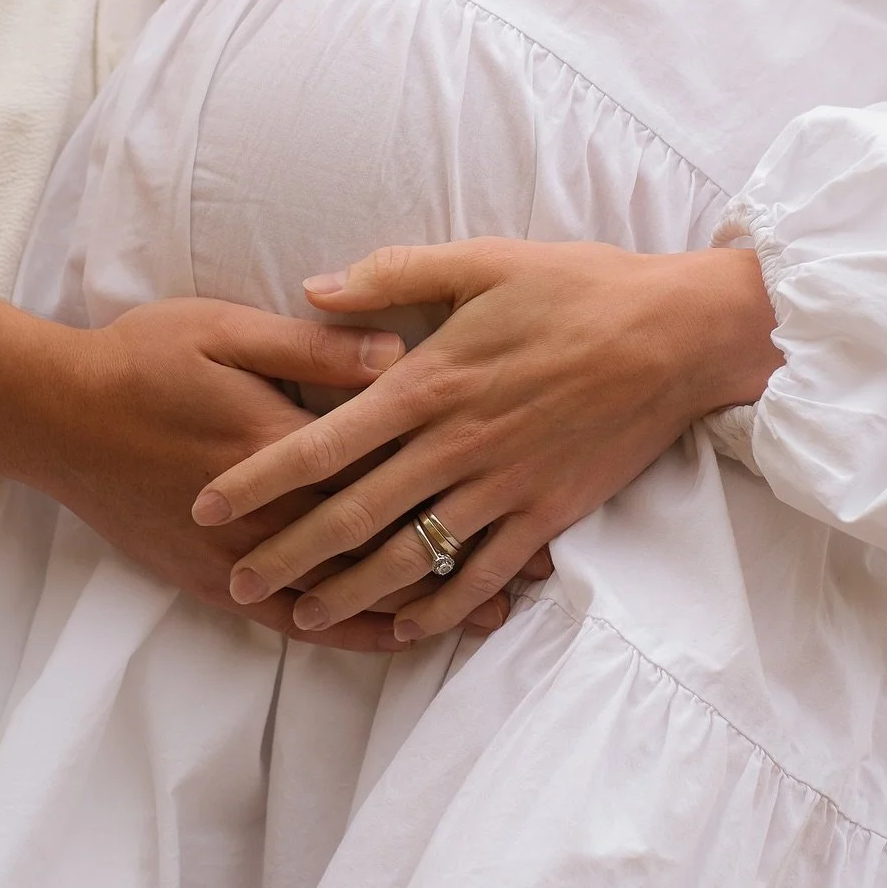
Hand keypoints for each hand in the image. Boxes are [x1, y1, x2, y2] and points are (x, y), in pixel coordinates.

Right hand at [40, 297, 507, 650]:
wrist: (55, 417)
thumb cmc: (142, 358)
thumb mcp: (226, 330)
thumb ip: (314, 347)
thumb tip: (399, 357)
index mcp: (284, 440)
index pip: (390, 469)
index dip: (463, 483)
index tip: (530, 488)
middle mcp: (272, 513)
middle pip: (384, 540)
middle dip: (467, 553)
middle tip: (542, 568)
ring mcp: (240, 557)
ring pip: (351, 592)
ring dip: (427, 604)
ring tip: (494, 613)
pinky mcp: (211, 582)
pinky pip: (295, 621)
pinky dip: (352, 632)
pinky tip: (396, 639)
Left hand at [191, 240, 781, 640]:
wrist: (677, 336)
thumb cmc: (577, 288)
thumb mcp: (481, 261)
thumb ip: (392, 276)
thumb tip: (312, 288)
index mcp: (429, 383)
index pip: (323, 442)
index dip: (260, 479)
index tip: (209, 504)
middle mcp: (455, 446)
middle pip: (352, 515)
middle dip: (287, 554)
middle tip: (235, 581)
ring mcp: (501, 488)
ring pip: (409, 556)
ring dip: (349, 592)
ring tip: (301, 616)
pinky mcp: (546, 514)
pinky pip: (483, 575)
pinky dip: (440, 606)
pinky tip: (405, 626)